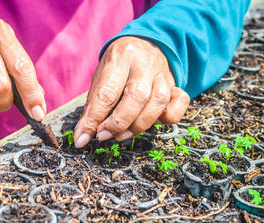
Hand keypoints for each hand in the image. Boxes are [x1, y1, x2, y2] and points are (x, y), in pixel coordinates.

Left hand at [74, 36, 189, 147]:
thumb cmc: (118, 65)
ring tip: (121, 135)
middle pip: (136, 97)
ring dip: (139, 125)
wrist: (145, 43)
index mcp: (120, 57)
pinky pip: (180, 103)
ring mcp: (163, 73)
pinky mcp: (175, 83)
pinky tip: (151, 122)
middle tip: (104, 135)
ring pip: (158, 102)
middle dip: (118, 123)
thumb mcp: (100, 77)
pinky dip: (167, 117)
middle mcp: (144, 63)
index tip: (83, 137)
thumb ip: (93, 105)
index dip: (94, 119)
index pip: (107, 92)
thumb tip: (83, 135)